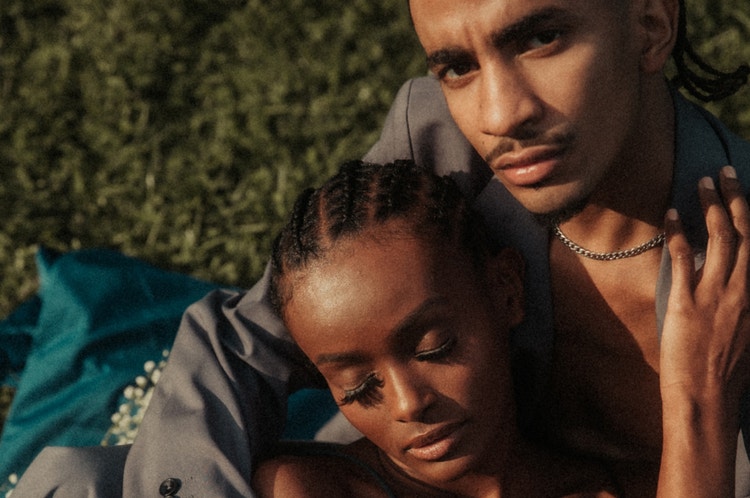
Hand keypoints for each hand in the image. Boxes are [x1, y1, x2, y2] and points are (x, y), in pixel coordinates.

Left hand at [657, 166, 749, 496]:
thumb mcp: (748, 333)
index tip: (744, 192)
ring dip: (709, 205)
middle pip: (743, 232)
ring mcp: (716, 293)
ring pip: (718, 237)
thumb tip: (740, 278)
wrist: (707, 397)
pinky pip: (684, 258)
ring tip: (700, 183)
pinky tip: (672, 214)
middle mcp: (744, 288)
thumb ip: (745, 303)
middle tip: (722, 173)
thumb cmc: (727, 372)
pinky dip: (678, 233)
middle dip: (734, 197)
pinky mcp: (687, 301)